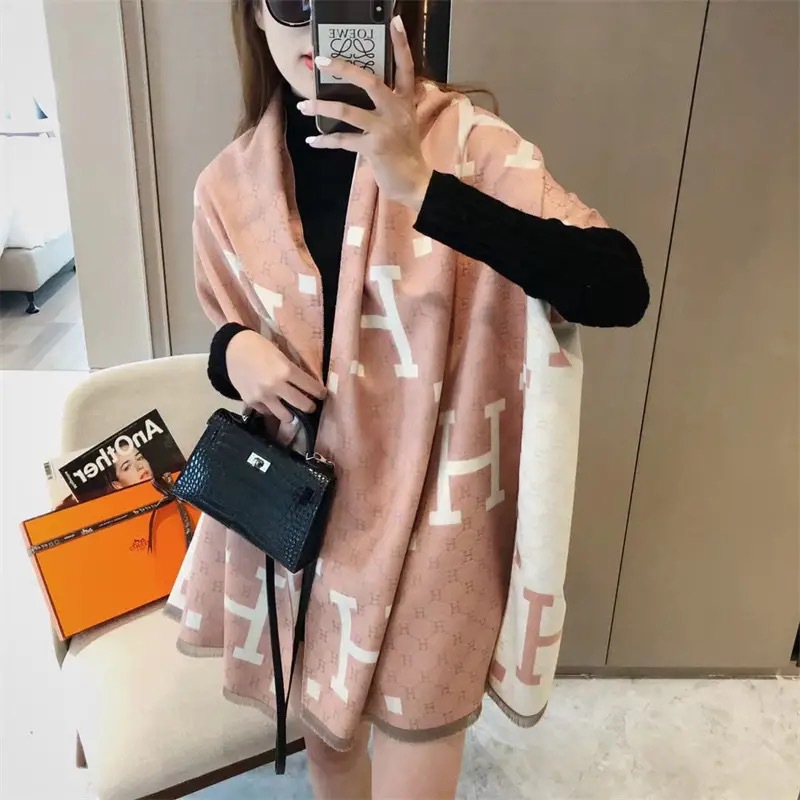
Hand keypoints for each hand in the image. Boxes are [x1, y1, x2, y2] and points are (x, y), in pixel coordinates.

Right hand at [226, 330, 325, 423]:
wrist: (231, 349)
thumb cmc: (260, 347)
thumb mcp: (281, 355)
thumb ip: (292, 371)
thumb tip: (306, 386)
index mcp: (286, 370)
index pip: (311, 387)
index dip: (320, 393)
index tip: (322, 395)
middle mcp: (276, 385)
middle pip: (302, 405)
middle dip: (310, 406)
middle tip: (311, 405)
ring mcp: (263, 396)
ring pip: (285, 416)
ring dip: (292, 414)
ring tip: (293, 411)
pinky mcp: (251, 402)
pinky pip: (267, 412)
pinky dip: (272, 410)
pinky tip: (273, 405)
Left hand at [298, 16, 432, 211]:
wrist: (415, 183)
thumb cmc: (405, 153)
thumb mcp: (403, 124)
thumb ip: (388, 107)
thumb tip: (357, 96)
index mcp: (405, 102)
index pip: (405, 68)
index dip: (401, 45)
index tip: (394, 22)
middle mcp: (396, 111)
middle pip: (369, 81)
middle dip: (343, 69)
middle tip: (322, 60)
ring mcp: (385, 129)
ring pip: (347, 111)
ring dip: (321, 108)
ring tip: (303, 106)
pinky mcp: (374, 147)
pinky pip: (343, 140)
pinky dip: (325, 141)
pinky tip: (313, 141)